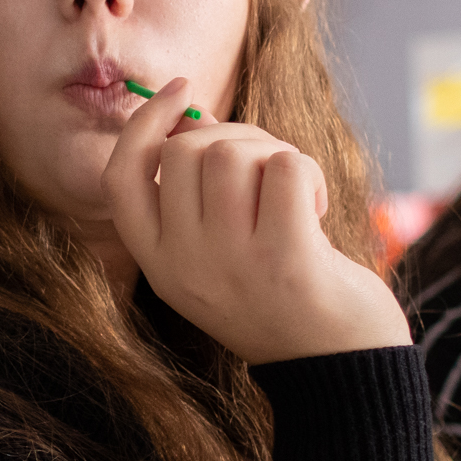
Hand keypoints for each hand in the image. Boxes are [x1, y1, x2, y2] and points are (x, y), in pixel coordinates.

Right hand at [103, 77, 409, 364]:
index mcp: (159, 263)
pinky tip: (317, 207)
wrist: (340, 369)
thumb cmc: (283, 294)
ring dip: (273, 154)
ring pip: (231, 153)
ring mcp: (231, 263)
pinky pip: (286, 167)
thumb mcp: (218, 252)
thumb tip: (194, 115)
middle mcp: (184, 265)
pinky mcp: (285, 259)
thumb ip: (198, 192)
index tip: (181, 91)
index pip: (120, 177)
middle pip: (184, 151)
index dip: (144, 124)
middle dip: (232, 137)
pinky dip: (308, 171)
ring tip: (295, 195)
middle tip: (268, 171)